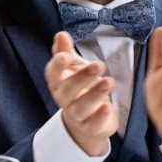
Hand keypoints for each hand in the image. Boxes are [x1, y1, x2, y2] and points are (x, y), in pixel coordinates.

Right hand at [45, 31, 118, 155]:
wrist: (85, 121)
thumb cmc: (79, 89)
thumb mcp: (73, 68)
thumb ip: (65, 51)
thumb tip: (60, 34)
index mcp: (58, 83)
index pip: (53, 74)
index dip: (57, 66)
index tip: (65, 56)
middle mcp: (64, 99)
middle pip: (68, 89)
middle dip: (82, 77)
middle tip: (99, 65)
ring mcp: (77, 115)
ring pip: (81, 107)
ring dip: (94, 95)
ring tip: (109, 82)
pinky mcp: (90, 127)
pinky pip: (92, 124)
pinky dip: (99, 117)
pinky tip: (107, 107)